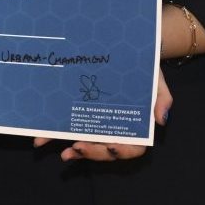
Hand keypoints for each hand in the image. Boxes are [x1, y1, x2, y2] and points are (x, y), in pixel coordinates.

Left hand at [35, 73, 173, 161]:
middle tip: (78, 148)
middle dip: (93, 153)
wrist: (125, 51)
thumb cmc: (144, 68)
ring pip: (85, 143)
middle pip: (106, 149)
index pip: (133, 147)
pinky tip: (41, 141)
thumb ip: (163, 98)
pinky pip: (65, 129)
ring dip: (74, 151)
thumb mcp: (157, 80)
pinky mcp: (78, 115)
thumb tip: (161, 120)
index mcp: (135, 124)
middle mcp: (114, 127)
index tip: (110, 146)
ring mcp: (95, 123)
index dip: (122, 151)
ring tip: (64, 153)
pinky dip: (53, 137)